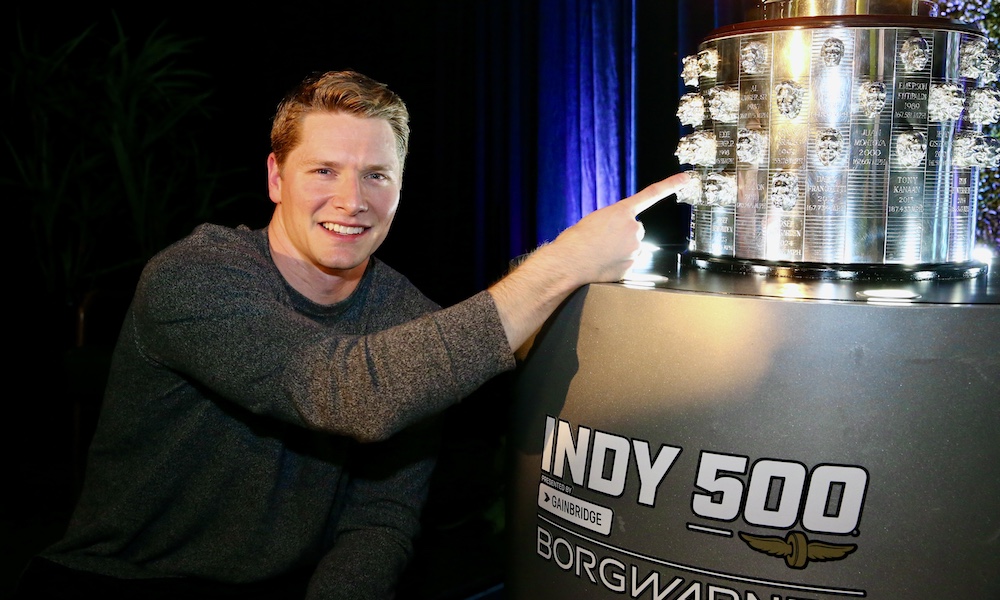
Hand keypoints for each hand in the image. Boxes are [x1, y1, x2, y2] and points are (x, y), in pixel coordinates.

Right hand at [545, 171, 691, 286]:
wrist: (569, 262)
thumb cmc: (576, 240)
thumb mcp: (595, 221)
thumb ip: (614, 223)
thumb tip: (620, 237)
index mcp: (622, 212)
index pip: (651, 194)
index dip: (670, 185)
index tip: (686, 178)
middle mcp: (634, 228)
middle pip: (634, 230)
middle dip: (622, 235)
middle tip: (602, 241)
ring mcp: (635, 248)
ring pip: (632, 247)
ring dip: (620, 250)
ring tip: (601, 253)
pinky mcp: (633, 267)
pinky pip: (629, 263)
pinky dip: (619, 264)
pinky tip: (604, 264)